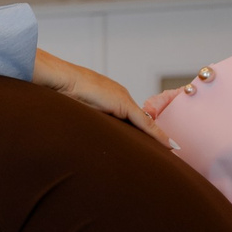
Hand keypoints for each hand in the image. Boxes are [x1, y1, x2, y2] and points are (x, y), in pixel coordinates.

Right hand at [33, 50, 174, 149]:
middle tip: (168, 151)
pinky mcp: (124, 105)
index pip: (129, 117)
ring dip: (156, 138)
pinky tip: (170, 146)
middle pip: (139, 122)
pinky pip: (145, 124)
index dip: (140, 131)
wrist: (59, 80)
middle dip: (152, 137)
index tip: (150, 143)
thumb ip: (87, 119)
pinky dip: (158, 135)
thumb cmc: (60, 95)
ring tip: (172, 151)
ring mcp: (122, 100)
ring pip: (144, 124)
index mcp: (108, 98)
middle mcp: (118, 97)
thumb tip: (82, 137)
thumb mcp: (77, 111)